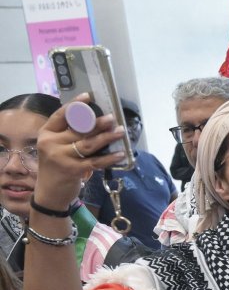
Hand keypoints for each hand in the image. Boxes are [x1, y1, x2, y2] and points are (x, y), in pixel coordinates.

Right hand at [33, 95, 124, 209]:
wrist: (49, 193)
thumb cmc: (56, 167)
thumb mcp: (56, 147)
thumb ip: (68, 135)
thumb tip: (93, 121)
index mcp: (46, 133)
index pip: (61, 115)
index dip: (75, 105)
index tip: (89, 97)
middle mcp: (51, 143)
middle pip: (78, 129)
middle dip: (97, 122)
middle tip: (112, 117)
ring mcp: (61, 157)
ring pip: (88, 143)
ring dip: (106, 137)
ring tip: (120, 131)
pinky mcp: (73, 170)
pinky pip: (95, 161)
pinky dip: (110, 158)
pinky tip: (120, 153)